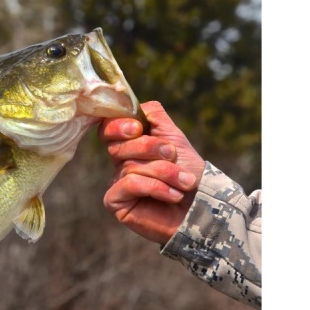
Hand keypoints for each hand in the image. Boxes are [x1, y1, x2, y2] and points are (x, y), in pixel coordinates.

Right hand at [98, 101, 205, 244]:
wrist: (201, 205)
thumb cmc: (189, 173)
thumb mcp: (173, 137)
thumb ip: (153, 115)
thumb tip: (131, 105)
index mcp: (129, 146)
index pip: (107, 129)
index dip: (117, 126)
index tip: (137, 128)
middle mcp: (119, 164)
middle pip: (119, 146)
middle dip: (151, 148)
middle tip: (173, 156)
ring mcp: (116, 184)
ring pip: (130, 166)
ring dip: (164, 172)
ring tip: (184, 183)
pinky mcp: (116, 202)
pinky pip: (129, 184)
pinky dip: (156, 187)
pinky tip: (173, 195)